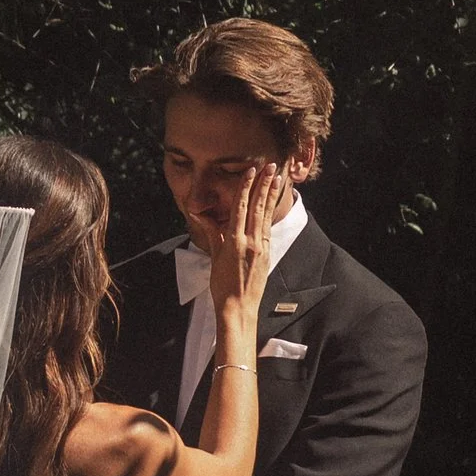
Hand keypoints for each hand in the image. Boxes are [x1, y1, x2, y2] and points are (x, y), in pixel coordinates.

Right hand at [208, 160, 289, 315]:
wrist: (238, 308)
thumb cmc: (222, 286)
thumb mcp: (214, 257)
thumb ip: (211, 232)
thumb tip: (199, 213)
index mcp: (235, 241)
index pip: (240, 207)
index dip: (245, 187)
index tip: (250, 171)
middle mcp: (251, 242)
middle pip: (257, 207)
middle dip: (264, 185)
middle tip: (271, 166)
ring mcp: (261, 248)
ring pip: (266, 215)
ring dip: (271, 195)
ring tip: (277, 178)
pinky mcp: (267, 254)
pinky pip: (267, 228)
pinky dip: (270, 212)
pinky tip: (273, 203)